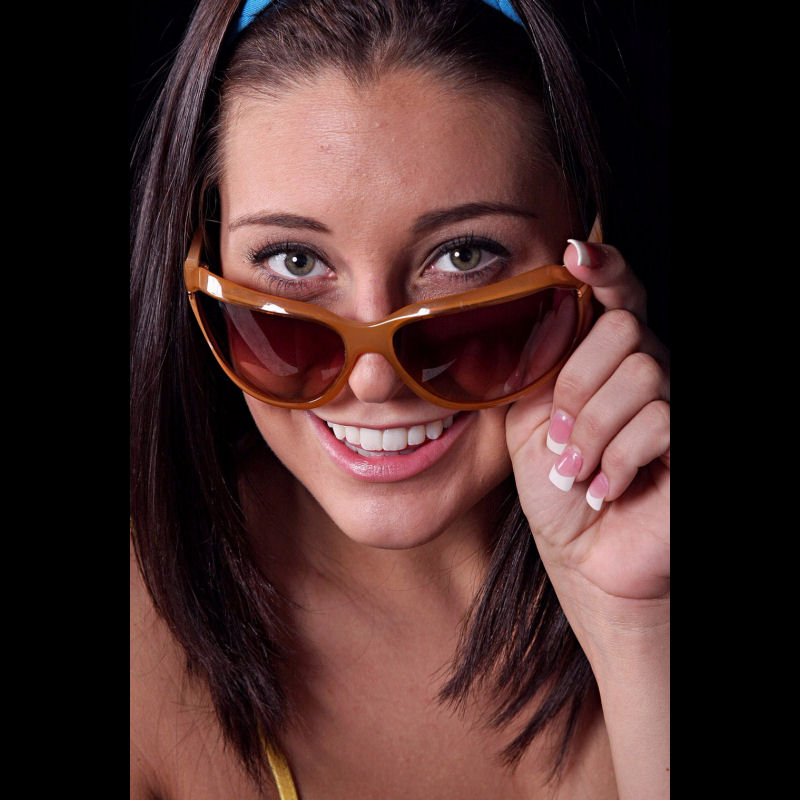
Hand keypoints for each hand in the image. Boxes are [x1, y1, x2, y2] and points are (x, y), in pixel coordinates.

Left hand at [505, 235, 668, 649]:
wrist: (585, 556)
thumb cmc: (558, 488)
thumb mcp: (530, 421)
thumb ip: (535, 367)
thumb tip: (531, 310)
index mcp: (605, 360)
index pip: (617, 294)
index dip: (602, 266)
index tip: (575, 253)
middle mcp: (649, 371)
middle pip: (624, 328)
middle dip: (577, 383)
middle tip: (560, 437)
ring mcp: (676, 405)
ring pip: (642, 372)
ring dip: (593, 430)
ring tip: (577, 471)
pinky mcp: (689, 441)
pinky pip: (661, 419)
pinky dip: (619, 458)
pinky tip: (605, 488)